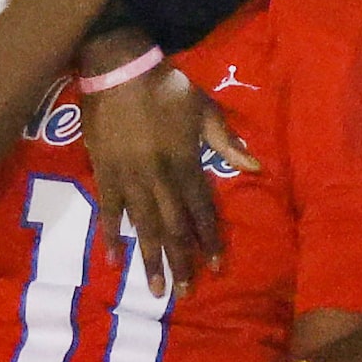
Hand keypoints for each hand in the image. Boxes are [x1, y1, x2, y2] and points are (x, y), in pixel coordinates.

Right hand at [79, 43, 261, 298]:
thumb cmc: (166, 87)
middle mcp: (159, 179)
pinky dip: (111, 236)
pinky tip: (114, 262)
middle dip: (180, 261)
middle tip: (186, 292)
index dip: (209, 239)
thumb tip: (256, 167)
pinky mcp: (105, 174)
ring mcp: (130, 179)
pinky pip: (108, 211)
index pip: (201, 210)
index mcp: (185, 163)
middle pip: (173, 227)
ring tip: (156, 290)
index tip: (215, 266)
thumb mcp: (204, 108)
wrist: (118, 69)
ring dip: (150, 259)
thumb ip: (226, 141)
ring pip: (143, 226)